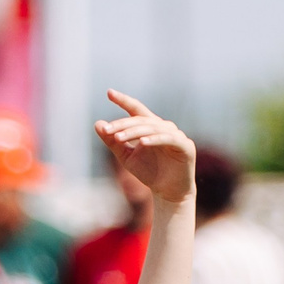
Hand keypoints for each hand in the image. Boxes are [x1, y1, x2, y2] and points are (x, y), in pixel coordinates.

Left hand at [94, 90, 195, 206]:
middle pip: (141, 120)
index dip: (124, 101)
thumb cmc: (149, 171)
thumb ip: (113, 141)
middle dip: (122, 124)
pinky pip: (168, 139)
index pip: (136, 110)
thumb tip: (98, 124)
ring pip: (152, 128)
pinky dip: (154, 139)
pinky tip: (142, 142)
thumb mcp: (126, 157)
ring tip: (118, 138)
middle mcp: (164, 126)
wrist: (168, 191)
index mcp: (150, 127)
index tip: (109, 92)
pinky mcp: (185, 146)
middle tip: (107, 130)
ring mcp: (176, 135)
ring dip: (134, 132)